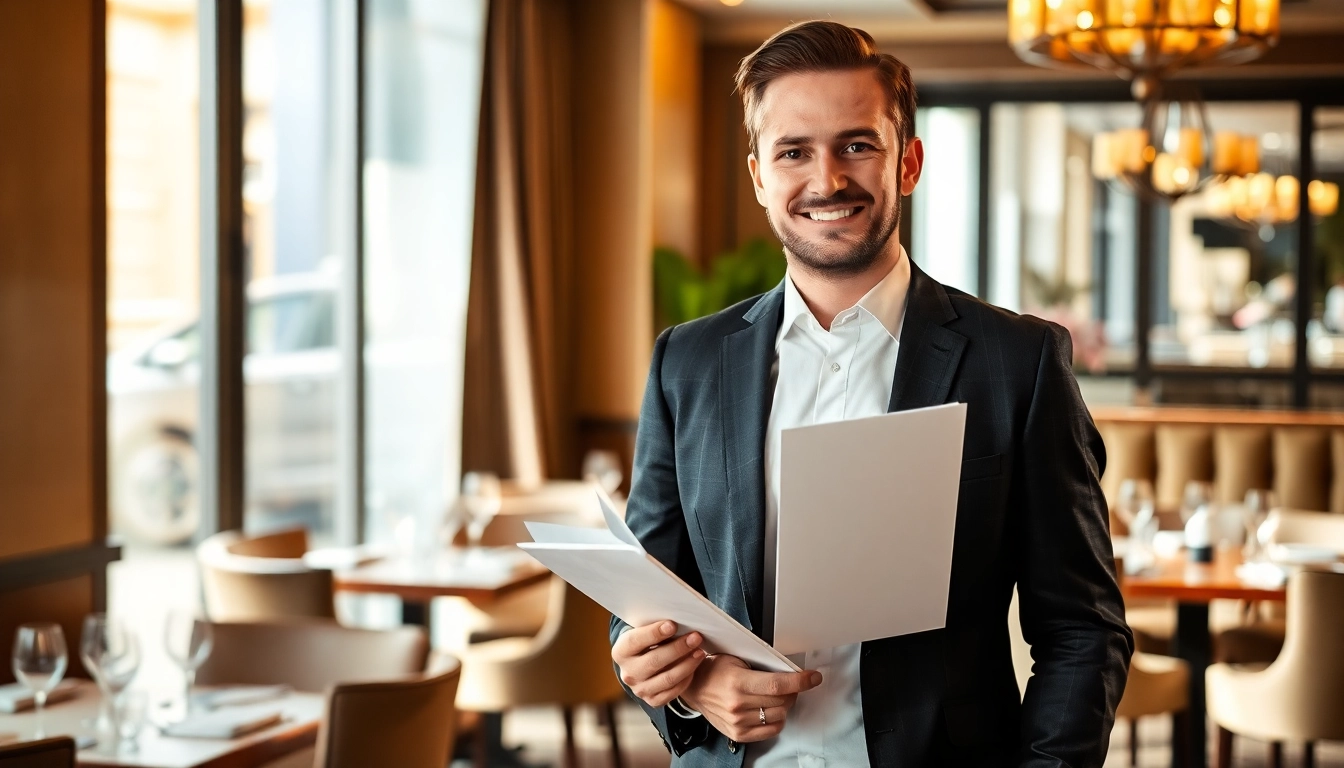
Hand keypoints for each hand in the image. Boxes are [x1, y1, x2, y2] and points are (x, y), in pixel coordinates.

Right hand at [612, 620, 706, 707]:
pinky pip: (673, 692)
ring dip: (687, 664)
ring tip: (700, 651)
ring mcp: (639, 689)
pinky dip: (686, 678)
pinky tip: (694, 665)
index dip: (654, 633)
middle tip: (696, 637)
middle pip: (654, 661)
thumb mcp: (644, 632)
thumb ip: (656, 628)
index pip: (635, 641)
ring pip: (667, 679)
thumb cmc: (647, 641)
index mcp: (620, 652)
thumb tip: (678, 621)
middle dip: (678, 648)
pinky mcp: (652, 700)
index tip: (673, 624)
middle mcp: (628, 673)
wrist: (642, 665)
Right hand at [680, 654, 821, 742]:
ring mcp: (738, 722)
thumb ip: (762, 664)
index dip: (800, 681)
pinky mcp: (739, 733)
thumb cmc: (715, 670)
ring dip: (785, 704)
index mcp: (737, 682)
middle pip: (782, 701)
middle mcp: (737, 705)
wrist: (694, 687)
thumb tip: (789, 669)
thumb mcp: (736, 658)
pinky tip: (771, 709)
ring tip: (777, 695)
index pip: (777, 685)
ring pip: (780, 715)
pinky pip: (771, 730)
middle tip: (791, 682)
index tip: (813, 678)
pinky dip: (777, 719)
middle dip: (793, 690)